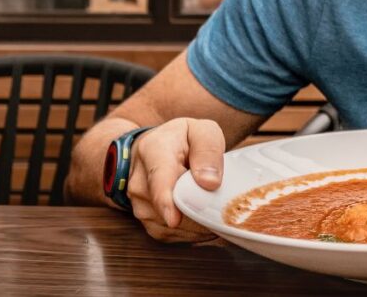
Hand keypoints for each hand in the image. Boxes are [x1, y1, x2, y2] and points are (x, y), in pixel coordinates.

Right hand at [126, 117, 224, 242]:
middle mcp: (140, 181)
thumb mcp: (201, 131)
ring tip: (214, 204)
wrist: (154, 150)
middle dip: (200, 211)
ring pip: (173, 227)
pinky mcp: (149, 222)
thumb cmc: (183, 140)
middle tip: (226, 206)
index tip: (174, 220)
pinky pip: (174, 235)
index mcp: (153, 151)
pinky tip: (204, 216)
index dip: (166, 201)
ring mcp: (140, 205)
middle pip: (170, 208)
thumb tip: (210, 183)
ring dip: (199, 222)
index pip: (158, 179)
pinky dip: (194, 231)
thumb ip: (208, 150)